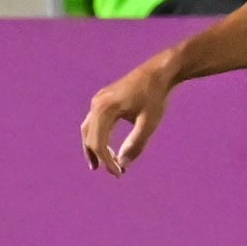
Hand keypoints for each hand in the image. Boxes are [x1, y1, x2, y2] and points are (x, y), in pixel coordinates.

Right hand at [81, 60, 175, 176]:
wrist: (158, 72)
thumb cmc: (156, 96)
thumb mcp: (149, 122)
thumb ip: (136, 143)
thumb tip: (123, 163)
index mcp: (105, 109)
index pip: (99, 143)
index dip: (107, 161)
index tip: (119, 173)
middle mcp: (96, 104)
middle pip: (89, 137)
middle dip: (98, 156)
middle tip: (111, 171)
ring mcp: (98, 100)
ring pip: (88, 129)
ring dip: (94, 147)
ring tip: (101, 164)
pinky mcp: (103, 99)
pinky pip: (94, 121)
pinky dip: (98, 135)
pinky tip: (106, 145)